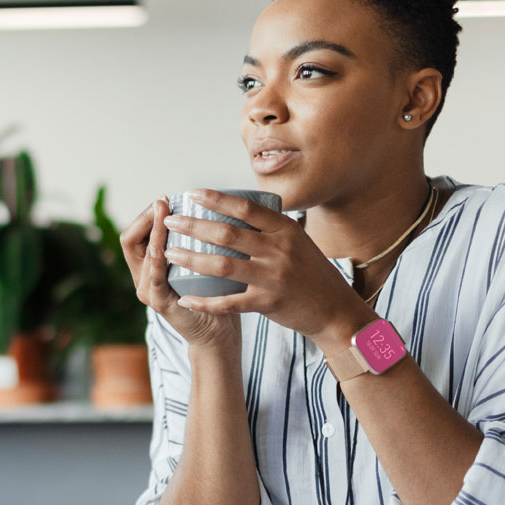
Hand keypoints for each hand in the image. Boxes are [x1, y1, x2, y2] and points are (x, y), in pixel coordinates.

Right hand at [120, 196, 240, 350]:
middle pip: (130, 240)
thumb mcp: (199, 262)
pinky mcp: (159, 304)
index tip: (165, 199)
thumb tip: (209, 205)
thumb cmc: (212, 295)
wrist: (216, 333)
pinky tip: (163, 246)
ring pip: (143, 254)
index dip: (145, 215)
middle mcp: (142, 278)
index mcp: (148, 267)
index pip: (134, 234)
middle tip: (163, 202)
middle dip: (146, 217)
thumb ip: (193, 241)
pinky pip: (154, 277)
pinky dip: (157, 259)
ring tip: (164, 214)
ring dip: (153, 232)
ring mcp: (148, 292)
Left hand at [161, 189, 372, 346]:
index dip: (216, 199)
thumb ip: (271, 228)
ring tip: (170, 254)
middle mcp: (279, 250)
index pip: (245, 208)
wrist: (335, 310)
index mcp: (285, 230)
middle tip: (170, 221)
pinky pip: (229, 302)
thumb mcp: (297, 242)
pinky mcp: (268, 303)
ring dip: (192, 258)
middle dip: (193, 226)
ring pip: (222, 265)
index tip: (192, 194)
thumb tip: (238, 209)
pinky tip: (186, 299)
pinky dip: (205, 301)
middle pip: (227, 234)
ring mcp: (273, 277)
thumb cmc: (311, 273)